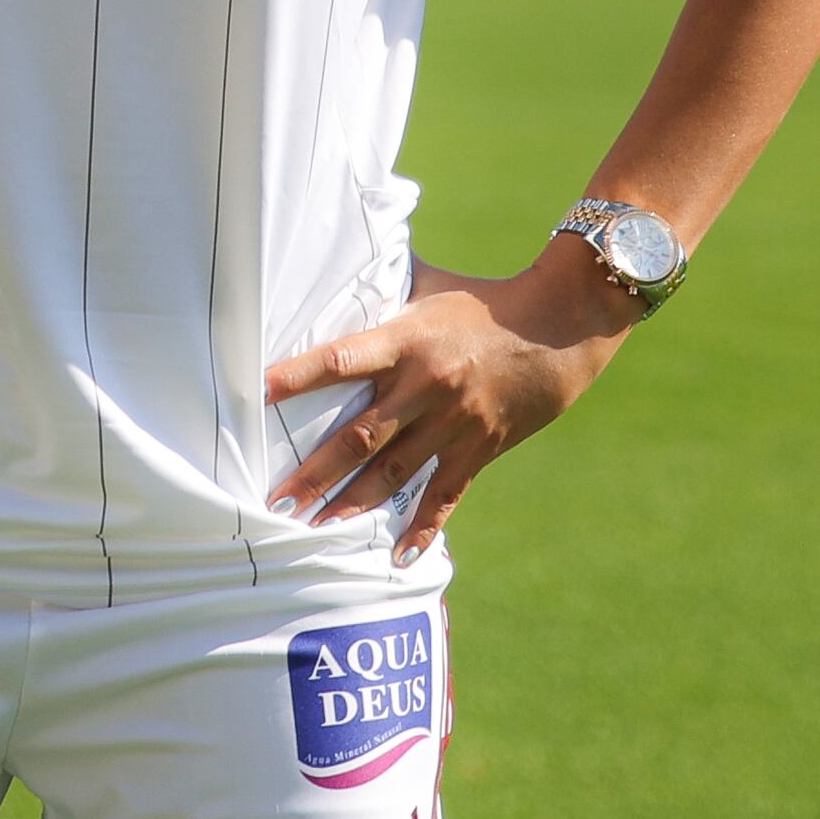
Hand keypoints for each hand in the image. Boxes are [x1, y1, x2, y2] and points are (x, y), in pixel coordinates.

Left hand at [259, 247, 641, 556]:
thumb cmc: (484, 301)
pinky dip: (423, 527)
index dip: (301, 374)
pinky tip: (398, 557)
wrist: (558, 325)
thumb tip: (339, 260)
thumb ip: (386, 286)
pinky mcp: (480, 446)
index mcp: (408, 339)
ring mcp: (455, 421)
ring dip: (352, 503)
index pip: (343, 358)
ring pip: (394, 471)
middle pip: (362, 434)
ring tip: (315, 527)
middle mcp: (427, 384)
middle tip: (278, 501)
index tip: (260, 392)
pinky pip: (445, 494)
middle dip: (317, 471)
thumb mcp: (432, 285)